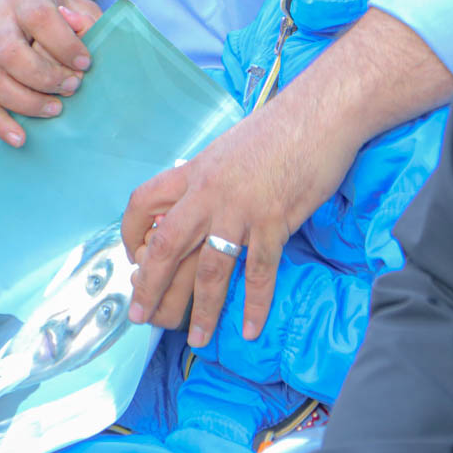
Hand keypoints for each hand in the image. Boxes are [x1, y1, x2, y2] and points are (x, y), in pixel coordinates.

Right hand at [0, 0, 101, 146]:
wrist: (12, 9)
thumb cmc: (54, 14)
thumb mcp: (76, 7)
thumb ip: (87, 20)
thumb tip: (81, 31)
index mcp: (26, 0)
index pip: (39, 18)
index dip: (64, 44)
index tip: (86, 63)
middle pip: (10, 54)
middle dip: (44, 77)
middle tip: (71, 88)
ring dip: (25, 102)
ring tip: (54, 110)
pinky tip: (20, 137)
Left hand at [122, 103, 352, 346]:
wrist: (320, 113)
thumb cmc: (279, 129)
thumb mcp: (228, 149)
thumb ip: (209, 180)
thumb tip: (198, 208)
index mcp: (194, 172)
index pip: (144, 204)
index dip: (132, 236)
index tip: (134, 261)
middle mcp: (209, 193)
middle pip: (167, 247)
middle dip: (150, 288)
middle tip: (142, 317)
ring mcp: (241, 209)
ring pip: (210, 270)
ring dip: (202, 310)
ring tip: (197, 338)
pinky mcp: (275, 221)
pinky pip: (260, 271)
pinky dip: (256, 303)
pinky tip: (252, 328)